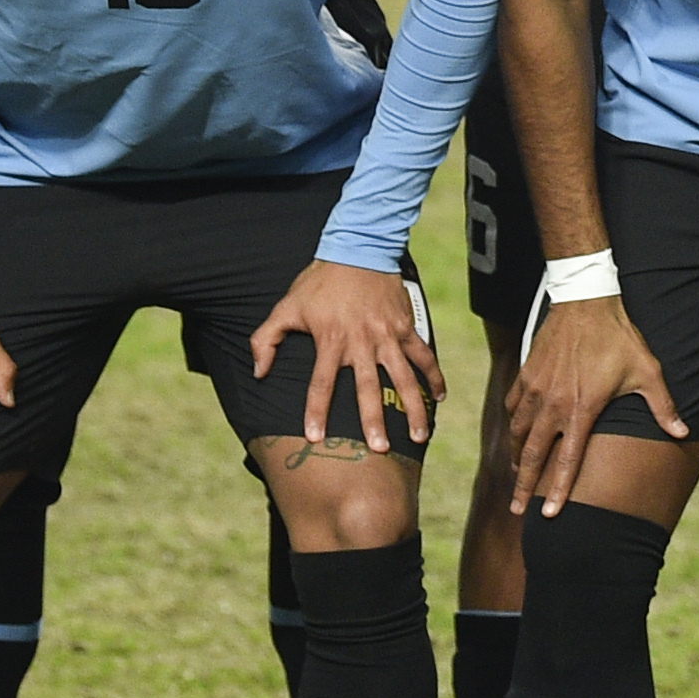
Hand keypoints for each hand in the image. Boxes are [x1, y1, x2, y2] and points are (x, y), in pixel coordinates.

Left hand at [258, 257, 438, 450]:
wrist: (358, 248)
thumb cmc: (320, 281)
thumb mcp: (286, 306)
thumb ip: (266, 340)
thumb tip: (258, 372)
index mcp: (331, 340)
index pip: (321, 384)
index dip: (317, 412)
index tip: (317, 438)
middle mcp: (362, 342)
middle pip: (368, 389)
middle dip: (374, 420)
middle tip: (379, 449)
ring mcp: (388, 336)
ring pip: (404, 377)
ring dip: (413, 407)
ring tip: (420, 435)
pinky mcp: (405, 327)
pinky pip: (423, 355)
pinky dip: (434, 375)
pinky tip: (440, 397)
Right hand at [508, 287, 683, 515]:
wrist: (585, 301)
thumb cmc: (619, 338)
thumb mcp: (647, 372)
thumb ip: (663, 406)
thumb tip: (684, 433)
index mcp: (581, 410)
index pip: (566, 461)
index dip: (557, 490)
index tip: (548, 515)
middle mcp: (552, 405)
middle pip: (531, 456)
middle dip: (523, 487)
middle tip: (516, 510)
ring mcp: (535, 390)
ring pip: (518, 434)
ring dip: (517, 458)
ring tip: (517, 476)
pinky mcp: (526, 375)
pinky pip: (513, 409)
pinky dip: (513, 427)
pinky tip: (516, 436)